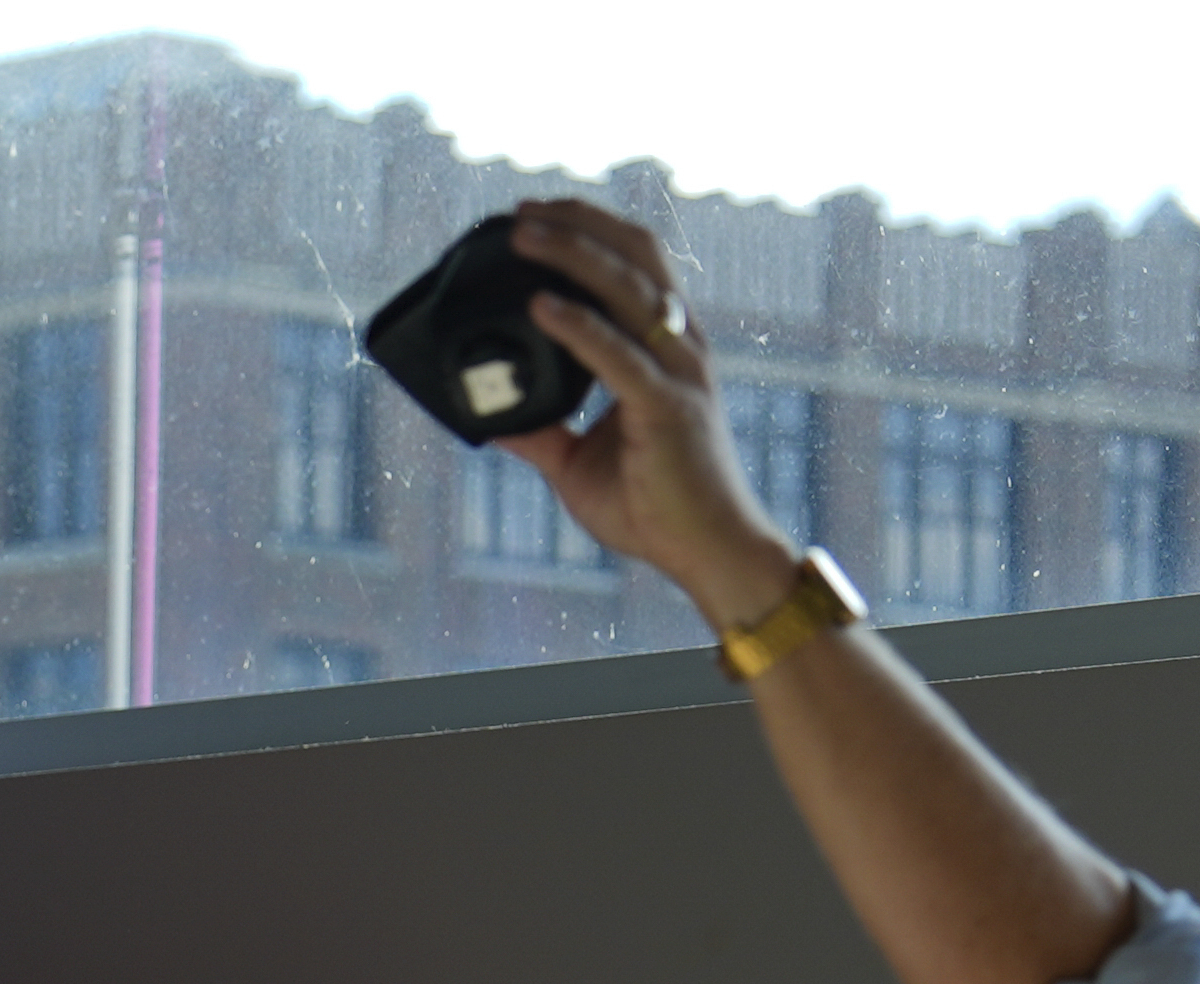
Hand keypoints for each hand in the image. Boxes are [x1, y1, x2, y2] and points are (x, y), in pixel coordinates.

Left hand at [499, 200, 796, 629]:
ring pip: (628, 288)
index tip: (532, 219)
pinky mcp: (667, 408)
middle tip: (519, 213)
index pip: (632, 265)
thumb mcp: (578, 464)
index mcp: (664, 349)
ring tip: (523, 234)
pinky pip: (618, 355)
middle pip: (635, 255)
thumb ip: (540, 434)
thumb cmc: (657, 510)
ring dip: (572, 253)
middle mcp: (678, 348)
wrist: (710, 553)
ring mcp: (678, 373)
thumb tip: (489, 419)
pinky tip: (540, 306)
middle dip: (578, 223)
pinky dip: (577, 325)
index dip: (586, 232)